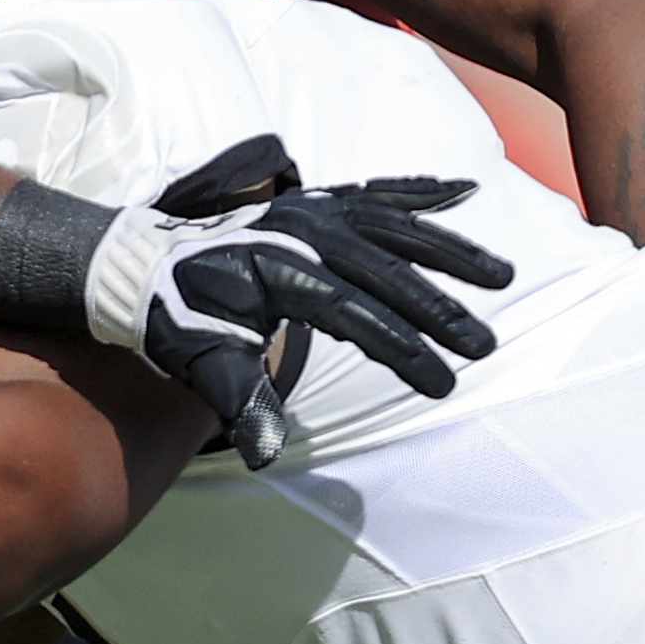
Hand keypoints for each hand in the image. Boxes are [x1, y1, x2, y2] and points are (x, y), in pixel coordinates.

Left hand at [85, 138, 511, 466]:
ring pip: (393, 226)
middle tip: (484, 345)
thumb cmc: (179, 319)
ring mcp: (308, 211)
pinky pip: (374, 192)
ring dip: (448, 248)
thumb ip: (242, 402)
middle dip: (439, 309)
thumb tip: (262, 453)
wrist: (144, 266)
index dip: (402, 351)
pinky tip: (463, 191)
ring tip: (500, 275)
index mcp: (279, 275)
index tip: (442, 384)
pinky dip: (417, 191)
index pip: (356, 316)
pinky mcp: (313, 201)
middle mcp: (300, 235)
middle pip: (386, 271)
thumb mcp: (205, 364)